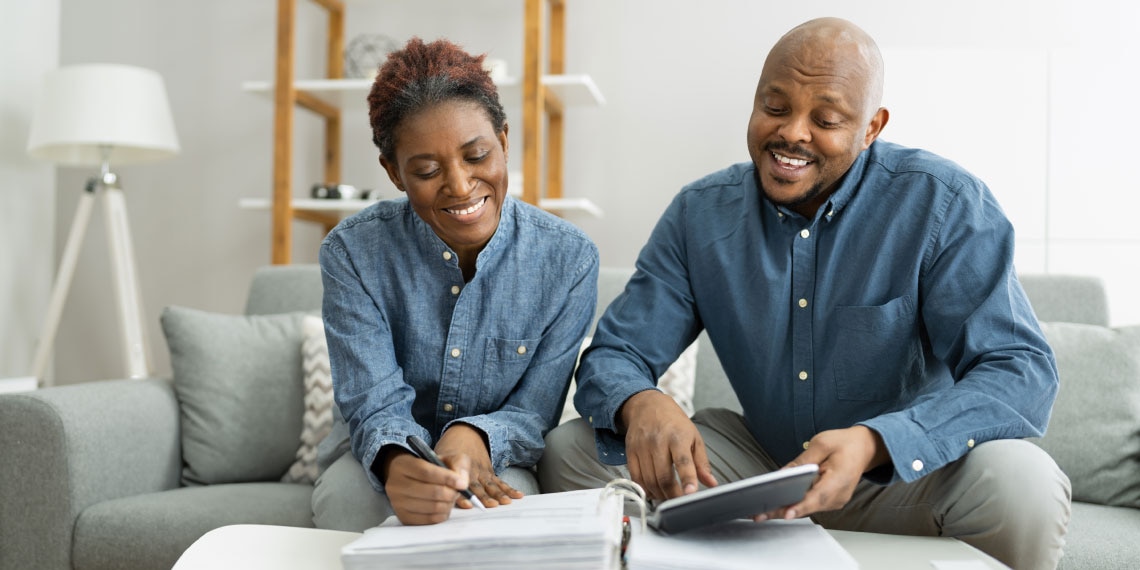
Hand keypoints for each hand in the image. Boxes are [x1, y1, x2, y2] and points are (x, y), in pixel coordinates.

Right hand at [382, 448, 471, 524]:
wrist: (411, 478)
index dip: (447, 478)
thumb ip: (456, 465)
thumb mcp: (443, 458)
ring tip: (451, 497)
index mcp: (402, 465)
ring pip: (432, 507)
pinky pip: (430, 520)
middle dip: (451, 493)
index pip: (426, 472)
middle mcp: (396, 485)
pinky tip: (444, 507)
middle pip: (431, 492)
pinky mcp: (404, 518)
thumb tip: (462, 482)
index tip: (462, 483)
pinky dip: (442, 514)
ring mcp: (398, 503)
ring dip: (448, 504)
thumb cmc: (429, 467)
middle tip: (458, 491)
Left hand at [436, 424, 523, 507]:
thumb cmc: (449, 450)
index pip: (459, 482)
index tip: (468, 504)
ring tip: (505, 502)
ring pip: (490, 485)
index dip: (463, 494)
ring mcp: (482, 471)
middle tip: (491, 505)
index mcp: (457, 465)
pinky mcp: (490, 472)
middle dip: (484, 496)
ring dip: (498, 494)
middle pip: (478, 486)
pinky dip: (509, 489)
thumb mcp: (439, 457)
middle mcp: (472, 469)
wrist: (465, 434)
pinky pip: (500, 482)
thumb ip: (439, 474)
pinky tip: (518, 495)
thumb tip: (439, 491)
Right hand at [620, 390, 716, 500]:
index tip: (690, 493)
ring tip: (668, 497)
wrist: (647, 405)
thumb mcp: (694, 437)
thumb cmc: (673, 422)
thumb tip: (711, 483)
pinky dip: (645, 489)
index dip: (687, 479)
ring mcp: (642, 447)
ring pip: (649, 480)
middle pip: (663, 476)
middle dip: (673, 495)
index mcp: (678, 437)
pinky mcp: (630, 451)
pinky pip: (635, 477)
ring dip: (659, 494)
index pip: (683, 461)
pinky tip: (654, 491)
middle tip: (680, 502)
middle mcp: (658, 441)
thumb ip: (702, 463)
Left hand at [755, 425, 887, 521]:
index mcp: (840, 480)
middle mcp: (838, 496)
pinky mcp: (828, 501)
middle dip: (782, 510)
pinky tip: (774, 505)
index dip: (801, 506)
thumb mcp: (821, 444)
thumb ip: (802, 461)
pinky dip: (792, 504)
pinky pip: (808, 504)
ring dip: (784, 509)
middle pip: (807, 507)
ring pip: (806, 508)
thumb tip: (782, 475)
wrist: (863, 448)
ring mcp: (834, 501)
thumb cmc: (844, 444)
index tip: (787, 512)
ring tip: (760, 511)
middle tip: (759, 514)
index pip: (818, 497)